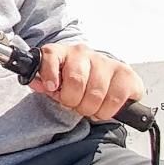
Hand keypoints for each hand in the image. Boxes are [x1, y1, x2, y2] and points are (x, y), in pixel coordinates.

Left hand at [29, 43, 144, 122]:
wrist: (102, 78)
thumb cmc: (74, 81)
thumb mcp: (55, 82)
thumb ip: (43, 83)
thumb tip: (37, 84)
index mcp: (62, 52)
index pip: (51, 55)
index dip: (49, 73)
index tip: (52, 88)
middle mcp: (84, 53)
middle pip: (75, 80)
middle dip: (72, 101)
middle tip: (74, 105)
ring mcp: (106, 61)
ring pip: (96, 93)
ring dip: (90, 109)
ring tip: (88, 108)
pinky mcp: (126, 73)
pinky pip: (115, 99)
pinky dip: (106, 111)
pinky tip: (103, 108)